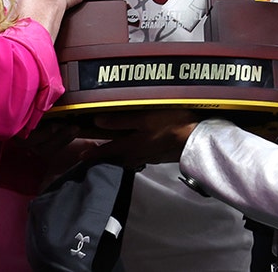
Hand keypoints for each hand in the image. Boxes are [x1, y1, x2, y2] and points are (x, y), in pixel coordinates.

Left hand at [82, 108, 200, 168]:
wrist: (197, 140)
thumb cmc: (172, 124)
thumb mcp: (145, 118)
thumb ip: (121, 121)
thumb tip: (97, 122)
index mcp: (131, 146)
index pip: (106, 150)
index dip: (93, 152)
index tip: (81, 157)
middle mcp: (137, 155)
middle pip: (116, 158)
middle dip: (103, 157)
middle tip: (92, 157)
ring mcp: (149, 157)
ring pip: (127, 159)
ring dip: (117, 158)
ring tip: (110, 155)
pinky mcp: (159, 156)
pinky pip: (138, 158)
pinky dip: (131, 156)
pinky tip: (133, 152)